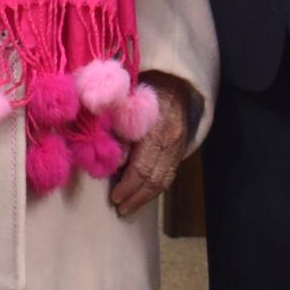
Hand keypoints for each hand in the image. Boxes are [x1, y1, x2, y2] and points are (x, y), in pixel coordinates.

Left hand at [109, 71, 193, 216]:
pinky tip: (144, 194)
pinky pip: (170, 174)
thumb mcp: (125, 104)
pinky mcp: (180, 149)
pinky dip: (156, 187)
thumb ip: (117, 131)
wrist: (172, 80)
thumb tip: (108, 159)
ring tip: (130, 208)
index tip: (114, 197)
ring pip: (164, 180)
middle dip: (136, 197)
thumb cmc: (141, 89)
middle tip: (120, 209)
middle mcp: (170, 141)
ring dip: (146, 197)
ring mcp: (178, 146)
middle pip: (155, 179)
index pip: (142, 167)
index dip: (128, 186)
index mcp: (155, 129)